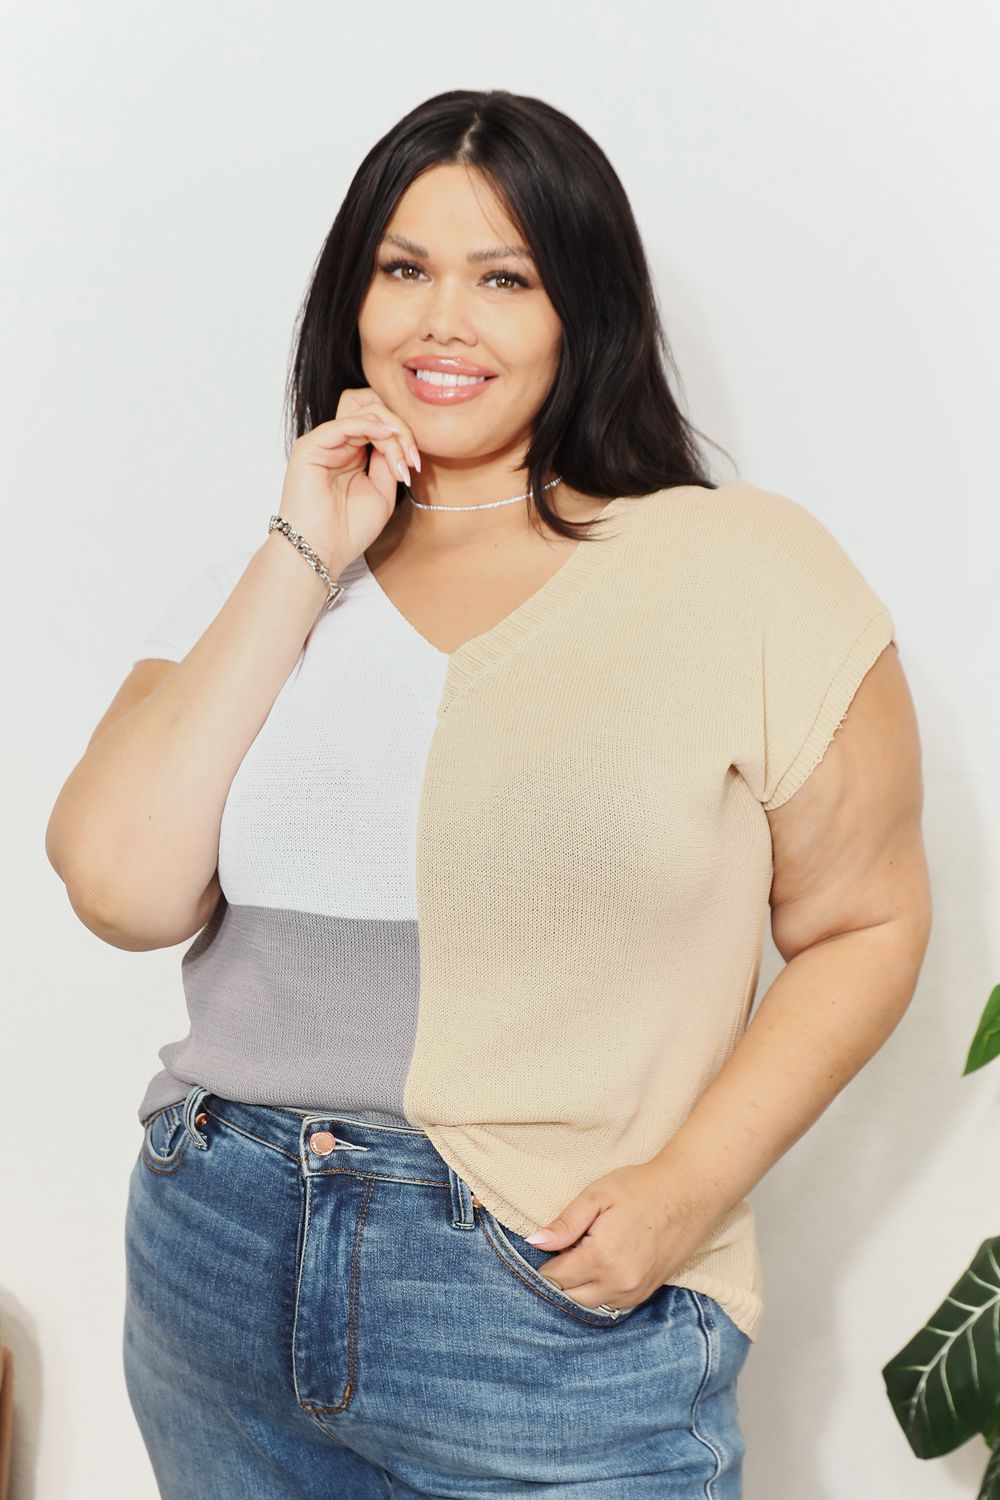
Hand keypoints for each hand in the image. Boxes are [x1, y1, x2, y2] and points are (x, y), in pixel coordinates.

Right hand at [277, 386, 420, 568]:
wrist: (323, 552)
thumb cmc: (350, 529)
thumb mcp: (383, 490)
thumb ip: (389, 459)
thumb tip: (397, 435)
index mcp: (353, 453)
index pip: (381, 423)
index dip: (404, 435)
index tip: (416, 464)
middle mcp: (338, 444)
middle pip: (375, 411)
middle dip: (401, 429)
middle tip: (412, 458)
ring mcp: (324, 443)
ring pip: (364, 413)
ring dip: (391, 432)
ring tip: (402, 460)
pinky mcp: (310, 446)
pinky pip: (344, 423)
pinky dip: (370, 426)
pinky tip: (387, 438)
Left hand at [523, 1162, 712, 1313]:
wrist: (689, 1194)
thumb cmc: (641, 1188)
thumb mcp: (597, 1195)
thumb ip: (565, 1223)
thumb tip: (535, 1242)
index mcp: (601, 1257)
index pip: (555, 1277)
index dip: (545, 1261)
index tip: (548, 1245)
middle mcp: (617, 1283)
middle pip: (569, 1296)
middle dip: (560, 1276)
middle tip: (567, 1246)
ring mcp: (633, 1292)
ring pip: (589, 1304)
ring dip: (579, 1287)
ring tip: (585, 1253)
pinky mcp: (645, 1294)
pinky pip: (610, 1304)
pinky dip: (598, 1291)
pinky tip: (602, 1265)